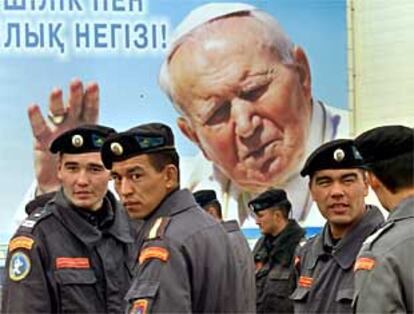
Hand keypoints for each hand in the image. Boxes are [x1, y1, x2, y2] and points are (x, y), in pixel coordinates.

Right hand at [28, 79, 99, 193]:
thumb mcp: (95, 155)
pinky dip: (36, 117)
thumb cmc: (79, 163)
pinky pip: (38, 127)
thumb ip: (104, 150)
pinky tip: (33, 106)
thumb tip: (120, 149)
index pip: (90, 109)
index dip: (91, 97)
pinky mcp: (42, 139)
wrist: (61, 179)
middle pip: (74, 106)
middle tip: (76, 82)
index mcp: (86, 125)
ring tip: (57, 90)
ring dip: (56, 101)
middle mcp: (71, 123)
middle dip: (75, 94)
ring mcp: (56, 129)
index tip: (93, 85)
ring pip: (56, 112)